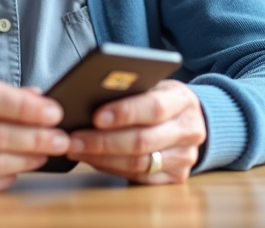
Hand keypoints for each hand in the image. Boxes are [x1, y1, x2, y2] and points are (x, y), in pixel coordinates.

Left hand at [64, 79, 205, 184]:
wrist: (190, 119)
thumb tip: (89, 99)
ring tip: (76, 149)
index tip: (96, 117)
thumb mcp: (153, 85)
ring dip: (102, 158)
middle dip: (103, 141)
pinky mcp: (177, 177)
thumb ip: (131, 91)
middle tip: (74, 139)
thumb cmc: (160, 98)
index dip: (125, 113)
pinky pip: (139, 178)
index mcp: (182, 100)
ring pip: (139, 164)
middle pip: (143, 141)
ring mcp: (185, 157)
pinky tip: (92, 160)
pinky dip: (111, 169)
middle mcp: (189, 130)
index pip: (154, 107)